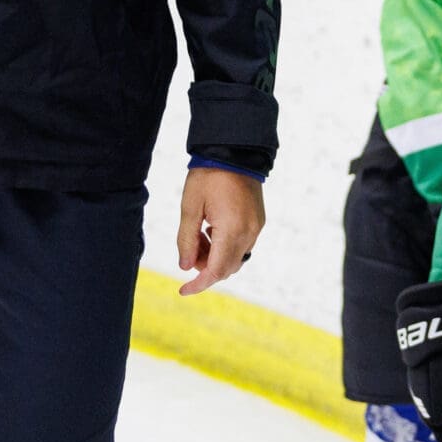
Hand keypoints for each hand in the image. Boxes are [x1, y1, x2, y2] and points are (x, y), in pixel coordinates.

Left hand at [177, 167, 264, 294]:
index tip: (183, 290)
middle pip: (226, 268)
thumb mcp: (190, 207)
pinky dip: (225, 246)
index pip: (215, 271)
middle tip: (189, 248)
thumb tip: (185, 267)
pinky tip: (212, 228)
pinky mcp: (258, 221)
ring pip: (235, 258)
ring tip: (199, 234)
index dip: (198, 284)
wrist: (234, 151)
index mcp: (232, 230)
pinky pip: (242, 245)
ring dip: (214, 256)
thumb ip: (186, 240)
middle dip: (204, 267)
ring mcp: (256, 228)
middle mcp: (249, 233)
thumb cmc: (209, 176)